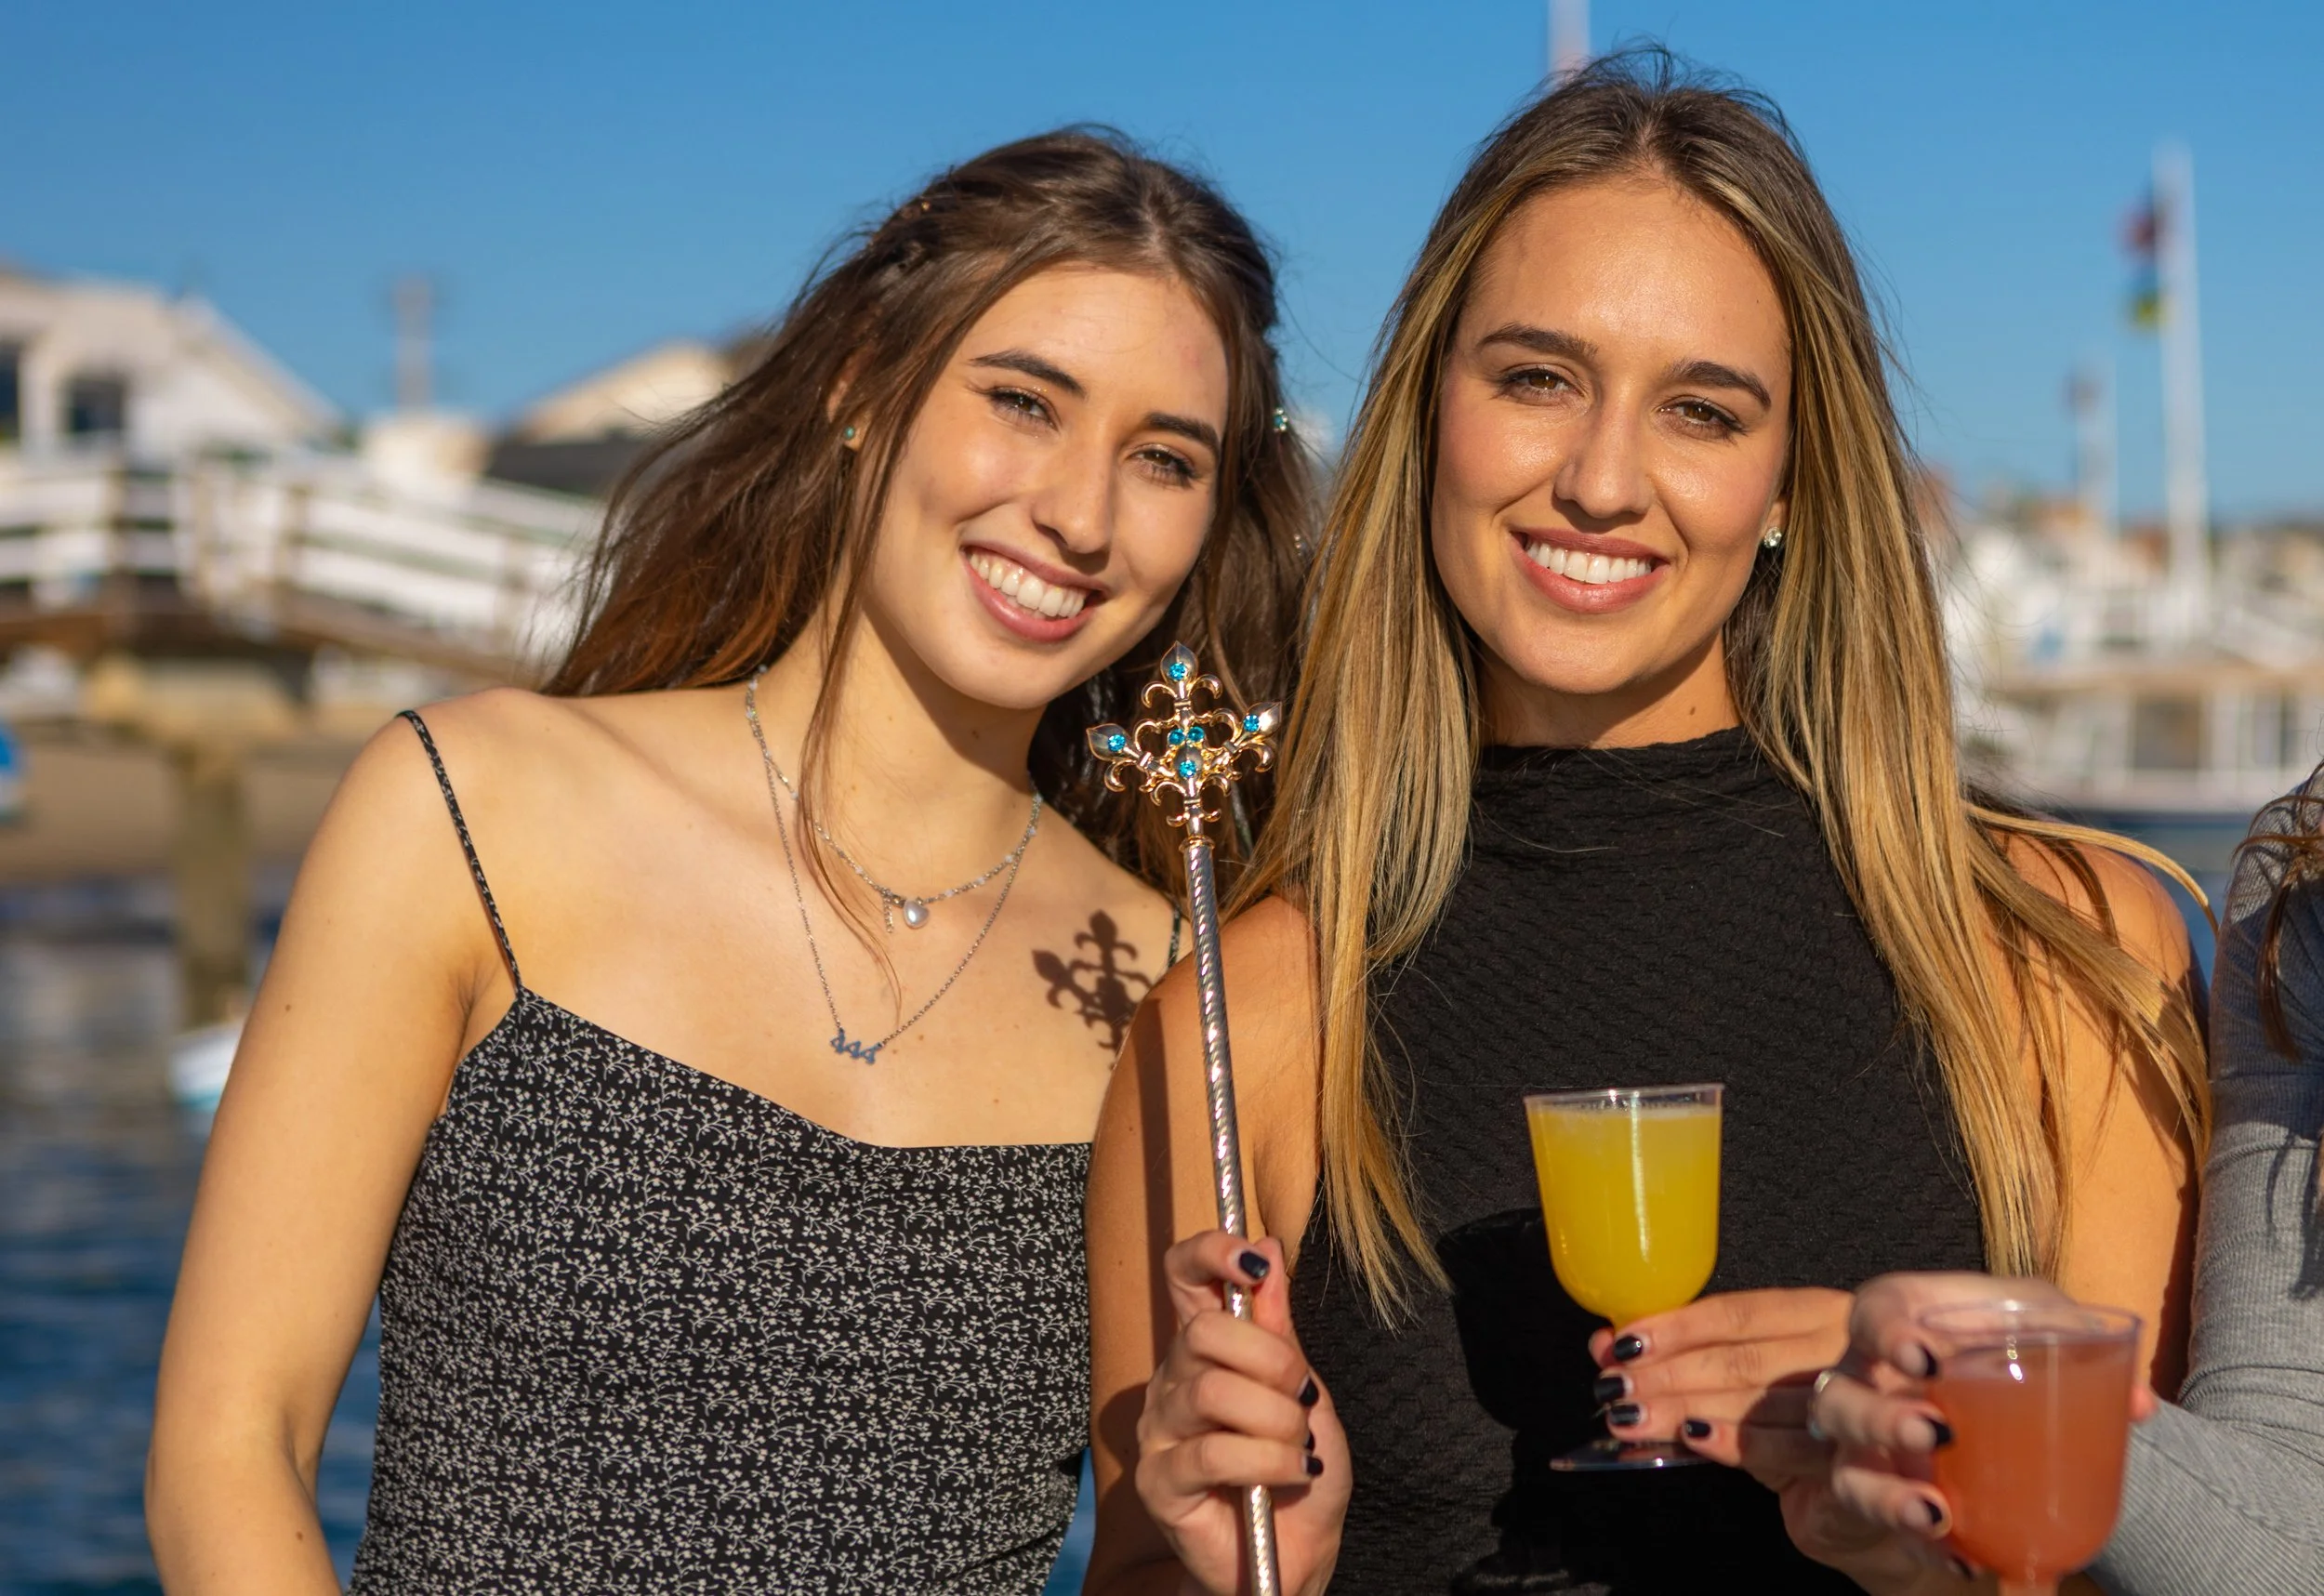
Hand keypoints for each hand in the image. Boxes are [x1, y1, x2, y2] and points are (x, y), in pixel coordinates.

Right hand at [1133, 1231, 1348, 1595]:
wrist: (1301, 1552)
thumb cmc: (1300, 1468)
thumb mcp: (1304, 1390)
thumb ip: (1279, 1327)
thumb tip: (1267, 1247)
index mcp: (1204, 1347)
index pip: (1182, 1275)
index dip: (1210, 1253)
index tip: (1253, 1263)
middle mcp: (1172, 1379)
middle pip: (1206, 1331)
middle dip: (1272, 1362)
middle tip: (1299, 1399)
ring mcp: (1159, 1430)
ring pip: (1212, 1392)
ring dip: (1277, 1421)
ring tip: (1299, 1449)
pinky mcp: (1159, 1482)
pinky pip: (1213, 1453)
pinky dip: (1268, 1461)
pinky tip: (1291, 1473)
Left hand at [1588, 1286, 1849, 1486]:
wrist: (1881, 1494)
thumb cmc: (1803, 1420)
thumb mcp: (1746, 1382)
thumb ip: (1687, 1357)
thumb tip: (1606, 1344)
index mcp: (1820, 1312)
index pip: (1737, 1312)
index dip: (1675, 1327)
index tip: (1622, 1345)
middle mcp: (1847, 1348)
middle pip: (1742, 1357)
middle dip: (1668, 1373)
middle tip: (1615, 1388)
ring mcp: (1863, 1400)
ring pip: (1758, 1399)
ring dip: (1685, 1408)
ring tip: (1632, 1417)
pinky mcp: (1862, 1455)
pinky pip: (1789, 1446)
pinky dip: (1735, 1442)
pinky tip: (1693, 1439)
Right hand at [1792, 1272, 2156, 1586]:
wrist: (1993, 1376)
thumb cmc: (2005, 1332)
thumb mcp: (2039, 1319)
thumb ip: (2081, 1341)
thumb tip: (2137, 1405)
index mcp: (1897, 1321)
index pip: (1871, 1316)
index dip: (1887, 1335)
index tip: (1925, 1358)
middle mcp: (1867, 1380)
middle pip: (1839, 1400)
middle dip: (1879, 1420)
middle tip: (1936, 1433)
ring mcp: (1870, 1442)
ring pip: (1848, 1472)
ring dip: (1885, 1497)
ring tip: (1937, 1515)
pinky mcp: (1888, 1489)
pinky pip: (1887, 1527)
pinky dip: (1925, 1546)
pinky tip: (1966, 1559)